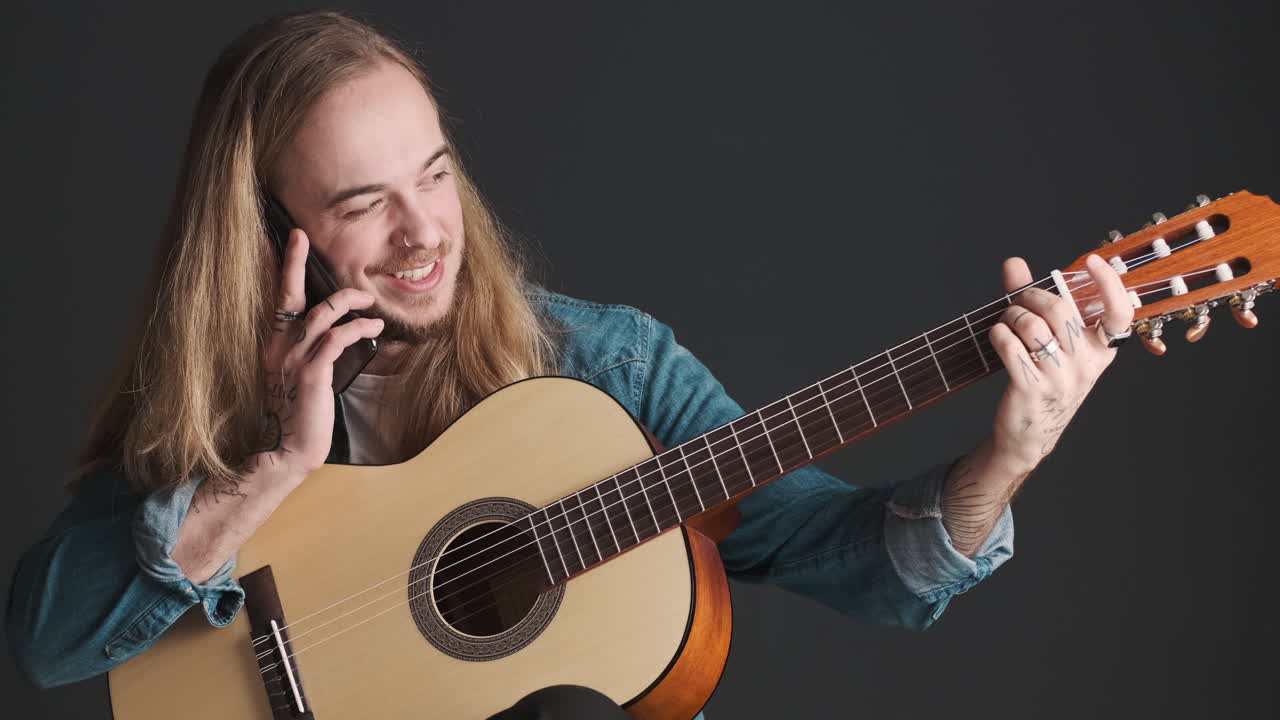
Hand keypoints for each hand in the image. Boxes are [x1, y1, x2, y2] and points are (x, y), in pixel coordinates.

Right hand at [258, 228, 383, 480]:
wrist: (289, 448)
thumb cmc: (300, 413)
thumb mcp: (300, 375)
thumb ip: (311, 351)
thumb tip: (336, 332)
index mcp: (275, 345)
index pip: (277, 299)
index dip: (280, 270)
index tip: (284, 243)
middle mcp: (280, 347)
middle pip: (288, 294)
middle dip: (293, 261)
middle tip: (300, 235)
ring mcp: (295, 359)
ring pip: (321, 313)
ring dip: (348, 300)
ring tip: (369, 300)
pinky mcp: (313, 373)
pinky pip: (336, 339)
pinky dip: (358, 329)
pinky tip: (374, 328)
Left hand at [986, 254, 1133, 470]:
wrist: (1029, 435)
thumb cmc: (1042, 380)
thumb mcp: (1052, 344)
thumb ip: (1033, 300)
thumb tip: (1013, 263)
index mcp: (1101, 351)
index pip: (1119, 314)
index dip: (1110, 284)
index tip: (1094, 261)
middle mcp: (1086, 365)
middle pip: (1059, 309)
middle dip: (1029, 296)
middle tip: (1017, 302)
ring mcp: (1061, 379)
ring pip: (1031, 326)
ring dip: (1010, 316)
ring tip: (1005, 322)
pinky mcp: (1032, 389)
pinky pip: (1011, 347)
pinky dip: (999, 335)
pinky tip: (997, 336)